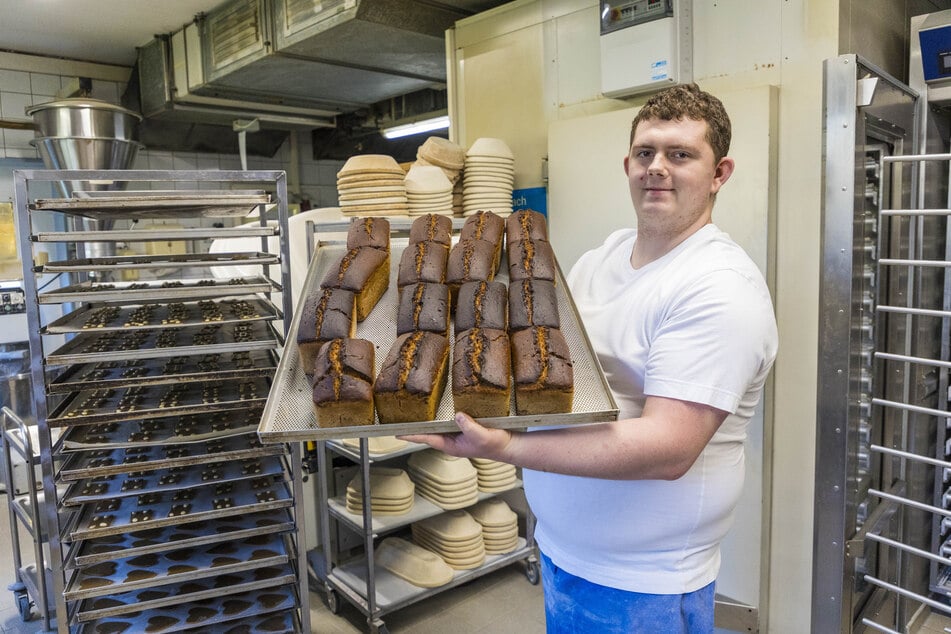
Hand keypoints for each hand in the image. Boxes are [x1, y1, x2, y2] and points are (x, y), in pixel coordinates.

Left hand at [399, 411, 513, 460]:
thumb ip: (470, 427)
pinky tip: (437, 404)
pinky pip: (448, 419)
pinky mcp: (463, 425)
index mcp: (450, 445)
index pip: (426, 438)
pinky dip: (441, 412)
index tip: (397, 433)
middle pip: (428, 431)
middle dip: (416, 424)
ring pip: (437, 424)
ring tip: (413, 408)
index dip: (412, 435)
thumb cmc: (495, 444)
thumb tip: (457, 416)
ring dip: (427, 418)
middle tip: (399, 416)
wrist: (508, 444)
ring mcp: (456, 433)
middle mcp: (450, 439)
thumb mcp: (482, 435)